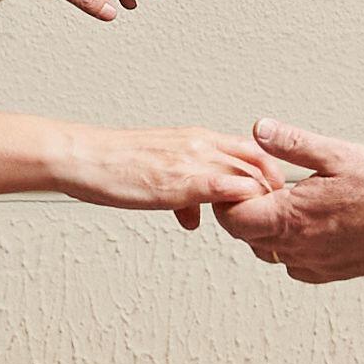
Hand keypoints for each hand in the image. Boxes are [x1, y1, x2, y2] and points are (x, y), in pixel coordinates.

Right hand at [51, 122, 277, 229]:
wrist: (85, 157)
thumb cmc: (114, 165)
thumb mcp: (157, 174)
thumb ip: (183, 194)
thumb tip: (195, 218)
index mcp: (197, 138)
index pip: (251, 148)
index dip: (269, 171)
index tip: (274, 195)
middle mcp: (200, 143)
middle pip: (258, 159)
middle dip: (274, 187)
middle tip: (278, 213)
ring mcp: (191, 160)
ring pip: (247, 172)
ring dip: (261, 200)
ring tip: (262, 225)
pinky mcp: (179, 180)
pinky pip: (222, 186)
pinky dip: (240, 200)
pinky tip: (244, 218)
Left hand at [215, 120, 363, 281]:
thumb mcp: (335, 154)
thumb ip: (292, 143)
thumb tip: (259, 130)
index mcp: (291, 218)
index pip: (232, 219)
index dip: (229, 200)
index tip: (242, 182)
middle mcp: (297, 248)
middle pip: (246, 235)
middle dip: (246, 211)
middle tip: (266, 187)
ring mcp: (311, 264)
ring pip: (267, 251)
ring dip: (268, 229)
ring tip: (289, 203)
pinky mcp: (327, 273)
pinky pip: (292, 264)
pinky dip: (290, 245)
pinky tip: (309, 225)